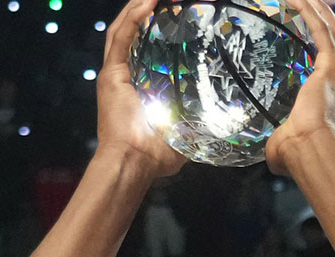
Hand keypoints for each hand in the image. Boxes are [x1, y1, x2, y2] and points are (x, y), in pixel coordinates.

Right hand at [95, 0, 186, 178]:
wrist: (135, 163)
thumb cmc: (157, 154)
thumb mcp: (185, 129)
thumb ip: (198, 118)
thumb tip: (224, 120)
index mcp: (141, 81)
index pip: (149, 43)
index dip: (163, 24)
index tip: (184, 9)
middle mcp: (125, 72)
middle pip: (136, 29)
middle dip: (153, 8)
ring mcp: (115, 71)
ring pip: (125, 27)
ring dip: (141, 6)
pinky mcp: (110, 74)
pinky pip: (121, 37)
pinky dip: (133, 18)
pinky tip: (148, 2)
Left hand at [265, 0, 334, 177]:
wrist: (311, 150)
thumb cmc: (298, 154)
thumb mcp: (286, 145)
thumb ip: (280, 144)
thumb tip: (271, 156)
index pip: (334, 70)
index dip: (328, 53)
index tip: (318, 43)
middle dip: (328, 22)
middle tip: (315, 7)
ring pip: (334, 31)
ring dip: (321, 11)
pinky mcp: (331, 65)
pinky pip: (322, 31)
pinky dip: (311, 13)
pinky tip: (299, 0)